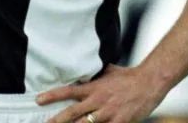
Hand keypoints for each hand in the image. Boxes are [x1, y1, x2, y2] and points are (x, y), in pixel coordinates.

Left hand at [36, 65, 166, 122]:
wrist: (149, 83)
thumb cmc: (129, 76)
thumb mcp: (108, 71)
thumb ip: (95, 74)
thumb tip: (84, 69)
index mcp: (93, 88)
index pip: (68, 92)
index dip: (52, 96)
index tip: (38, 100)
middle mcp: (98, 101)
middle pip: (72, 113)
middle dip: (56, 121)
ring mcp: (108, 114)